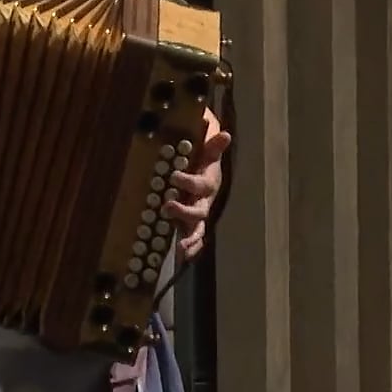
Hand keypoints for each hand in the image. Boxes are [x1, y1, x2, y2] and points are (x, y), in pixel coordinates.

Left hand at [166, 107, 230, 260]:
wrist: (207, 168)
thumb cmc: (203, 158)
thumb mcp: (207, 150)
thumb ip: (213, 144)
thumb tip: (224, 133)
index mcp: (208, 183)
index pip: (199, 184)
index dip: (187, 181)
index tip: (173, 175)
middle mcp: (205, 201)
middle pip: (199, 211)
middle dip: (184, 212)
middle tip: (167, 206)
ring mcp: (199, 213)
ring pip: (198, 229)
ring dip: (190, 238)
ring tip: (180, 247)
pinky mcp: (192, 223)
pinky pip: (194, 238)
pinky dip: (192, 249)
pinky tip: (184, 258)